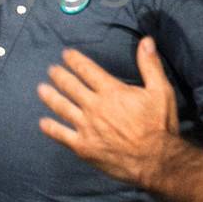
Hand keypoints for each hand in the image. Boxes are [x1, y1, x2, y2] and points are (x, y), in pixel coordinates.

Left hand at [38, 37, 176, 189]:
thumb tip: (146, 41)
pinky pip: (62, 135)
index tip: (66, 54)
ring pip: (62, 107)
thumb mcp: (161, 91)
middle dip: (59, 75)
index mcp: (111, 91)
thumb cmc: (160, 126)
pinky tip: (43, 123)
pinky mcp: (83, 146)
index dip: (75, 60)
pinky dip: (51, 128)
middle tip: (51, 69)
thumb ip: (150, 65)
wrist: (156, 160)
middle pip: (71, 86)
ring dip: (50, 96)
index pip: (87, 70)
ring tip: (41, 89)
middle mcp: (95, 106)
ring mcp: (87, 127)